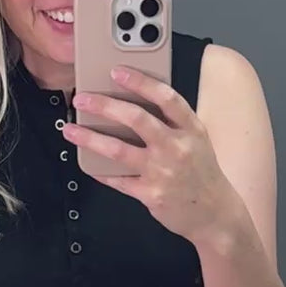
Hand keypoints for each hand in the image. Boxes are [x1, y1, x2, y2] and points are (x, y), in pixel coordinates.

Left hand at [61, 64, 238, 244]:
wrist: (215, 214)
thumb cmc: (202, 174)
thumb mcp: (197, 141)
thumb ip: (173, 123)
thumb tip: (135, 103)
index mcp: (191, 128)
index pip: (165, 97)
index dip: (140, 81)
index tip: (116, 71)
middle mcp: (177, 147)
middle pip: (136, 119)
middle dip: (104, 105)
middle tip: (82, 99)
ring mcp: (162, 172)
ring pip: (118, 150)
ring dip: (90, 138)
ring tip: (70, 129)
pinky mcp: (150, 194)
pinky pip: (118, 179)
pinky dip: (100, 171)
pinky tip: (86, 163)